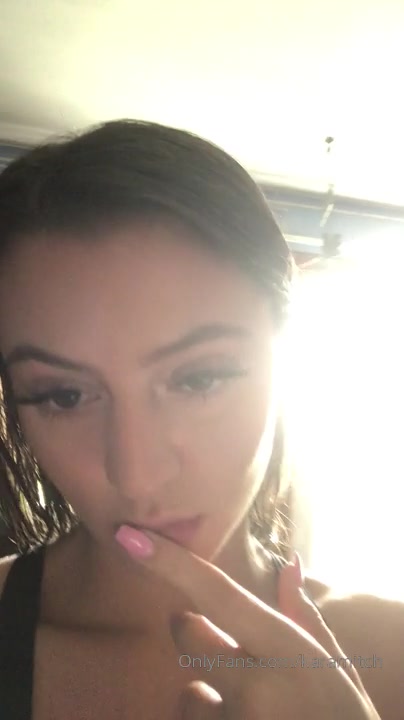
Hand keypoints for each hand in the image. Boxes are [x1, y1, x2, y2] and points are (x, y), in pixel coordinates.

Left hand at [115, 526, 379, 718]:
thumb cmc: (343, 717)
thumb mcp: (334, 666)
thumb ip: (303, 615)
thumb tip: (289, 564)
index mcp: (289, 653)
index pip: (220, 595)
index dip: (172, 563)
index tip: (130, 538)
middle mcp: (257, 688)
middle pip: (187, 637)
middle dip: (193, 632)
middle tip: (222, 646)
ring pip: (188, 696)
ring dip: (207, 698)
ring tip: (250, 712)